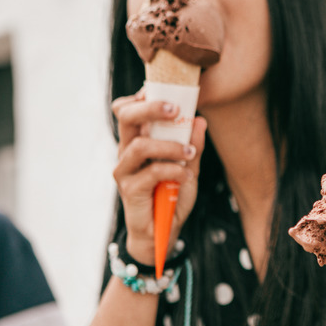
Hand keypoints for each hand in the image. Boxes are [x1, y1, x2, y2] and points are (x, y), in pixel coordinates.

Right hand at [111, 88, 206, 263]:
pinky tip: (185, 176)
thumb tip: (200, 120)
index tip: (169, 93)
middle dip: (150, 107)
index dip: (142, 96)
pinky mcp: (129, 189)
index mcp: (138, 140)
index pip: (128, 109)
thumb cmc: (172, 196)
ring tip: (190, 153)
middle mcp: (127, 151)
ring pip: (139, 145)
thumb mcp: (189, 168)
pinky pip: (150, 172)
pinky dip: (171, 170)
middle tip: (175, 109)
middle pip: (126, 116)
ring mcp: (125, 170)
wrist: (163, 232)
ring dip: (169, 145)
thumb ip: (192, 145)